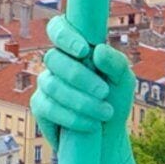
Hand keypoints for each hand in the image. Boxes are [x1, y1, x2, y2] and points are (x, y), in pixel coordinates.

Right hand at [32, 13, 137, 148]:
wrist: (108, 135)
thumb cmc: (115, 100)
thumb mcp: (124, 81)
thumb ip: (116, 63)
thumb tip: (98, 50)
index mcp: (75, 49)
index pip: (58, 28)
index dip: (65, 35)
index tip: (83, 50)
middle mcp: (57, 63)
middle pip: (53, 58)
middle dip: (80, 77)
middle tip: (104, 92)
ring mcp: (46, 84)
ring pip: (52, 85)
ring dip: (81, 101)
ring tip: (105, 112)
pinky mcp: (40, 107)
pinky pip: (49, 107)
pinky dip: (72, 117)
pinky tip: (90, 125)